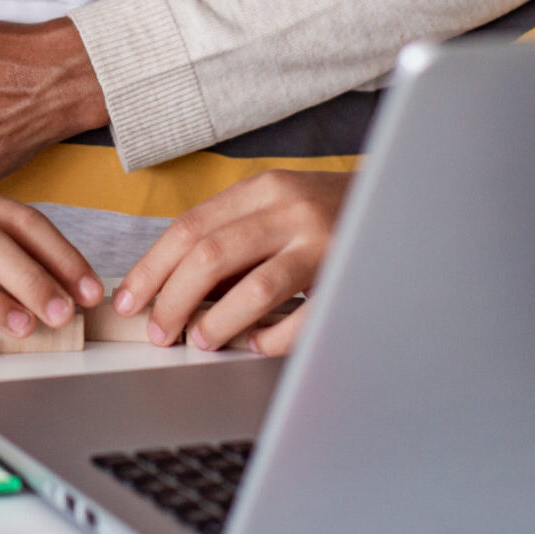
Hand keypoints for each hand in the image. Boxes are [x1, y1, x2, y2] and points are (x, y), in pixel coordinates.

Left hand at [112, 171, 352, 356]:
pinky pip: (302, 320)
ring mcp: (323, 244)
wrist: (405, 202)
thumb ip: (232, 237)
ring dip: (218, 323)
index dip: (152, 269)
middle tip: (160, 332)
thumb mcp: (277, 207)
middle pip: (210, 256)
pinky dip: (272, 338)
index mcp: (264, 188)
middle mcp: (290, 209)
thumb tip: (174, 286)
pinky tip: (258, 344)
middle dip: (173, 300)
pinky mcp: (349, 277)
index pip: (189, 228)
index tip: (130, 300)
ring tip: (201, 341)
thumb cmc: (329, 212)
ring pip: (254, 289)